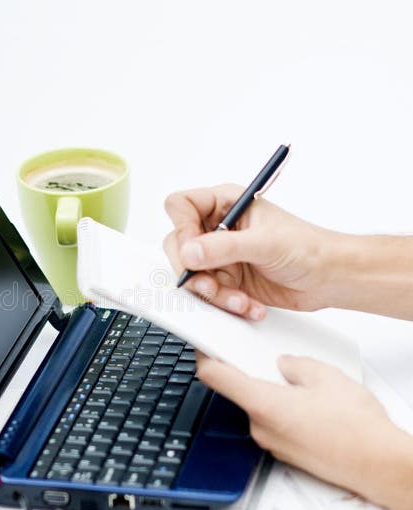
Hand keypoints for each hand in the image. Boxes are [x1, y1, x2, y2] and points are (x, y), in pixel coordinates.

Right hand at [164, 184, 340, 319]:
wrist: (330, 278)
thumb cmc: (309, 248)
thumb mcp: (265, 243)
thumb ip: (224, 247)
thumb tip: (189, 252)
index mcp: (226, 204)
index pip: (182, 206)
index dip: (181, 227)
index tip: (193, 250)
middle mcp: (219, 229)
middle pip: (179, 245)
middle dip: (194, 271)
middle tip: (210, 285)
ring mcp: (222, 256)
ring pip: (193, 276)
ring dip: (214, 294)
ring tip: (240, 300)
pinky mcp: (228, 281)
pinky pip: (210, 296)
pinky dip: (227, 305)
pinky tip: (249, 304)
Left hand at [196, 353, 412, 509]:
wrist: (377, 465)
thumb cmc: (355, 429)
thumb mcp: (325, 376)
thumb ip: (296, 365)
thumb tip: (286, 363)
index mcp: (262, 404)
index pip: (214, 376)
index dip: (206, 355)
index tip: (206, 343)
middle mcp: (260, 427)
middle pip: (237, 392)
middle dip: (250, 372)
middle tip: (268, 357)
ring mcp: (272, 444)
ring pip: (259, 408)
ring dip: (271, 392)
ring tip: (302, 383)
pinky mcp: (285, 453)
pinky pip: (274, 423)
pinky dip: (284, 410)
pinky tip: (310, 404)